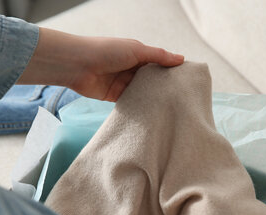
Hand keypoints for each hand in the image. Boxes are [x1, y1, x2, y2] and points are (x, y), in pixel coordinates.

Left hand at [18, 28, 183, 100]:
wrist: (78, 65)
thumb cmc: (106, 51)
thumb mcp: (137, 50)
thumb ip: (159, 56)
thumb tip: (181, 59)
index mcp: (137, 55)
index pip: (159, 64)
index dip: (171, 71)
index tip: (186, 81)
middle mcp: (131, 69)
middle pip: (152, 80)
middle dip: (163, 88)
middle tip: (182, 99)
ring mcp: (123, 84)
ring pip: (142, 93)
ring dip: (152, 99)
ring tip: (171, 109)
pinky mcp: (115, 97)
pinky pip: (131, 103)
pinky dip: (139, 107)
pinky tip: (152, 114)